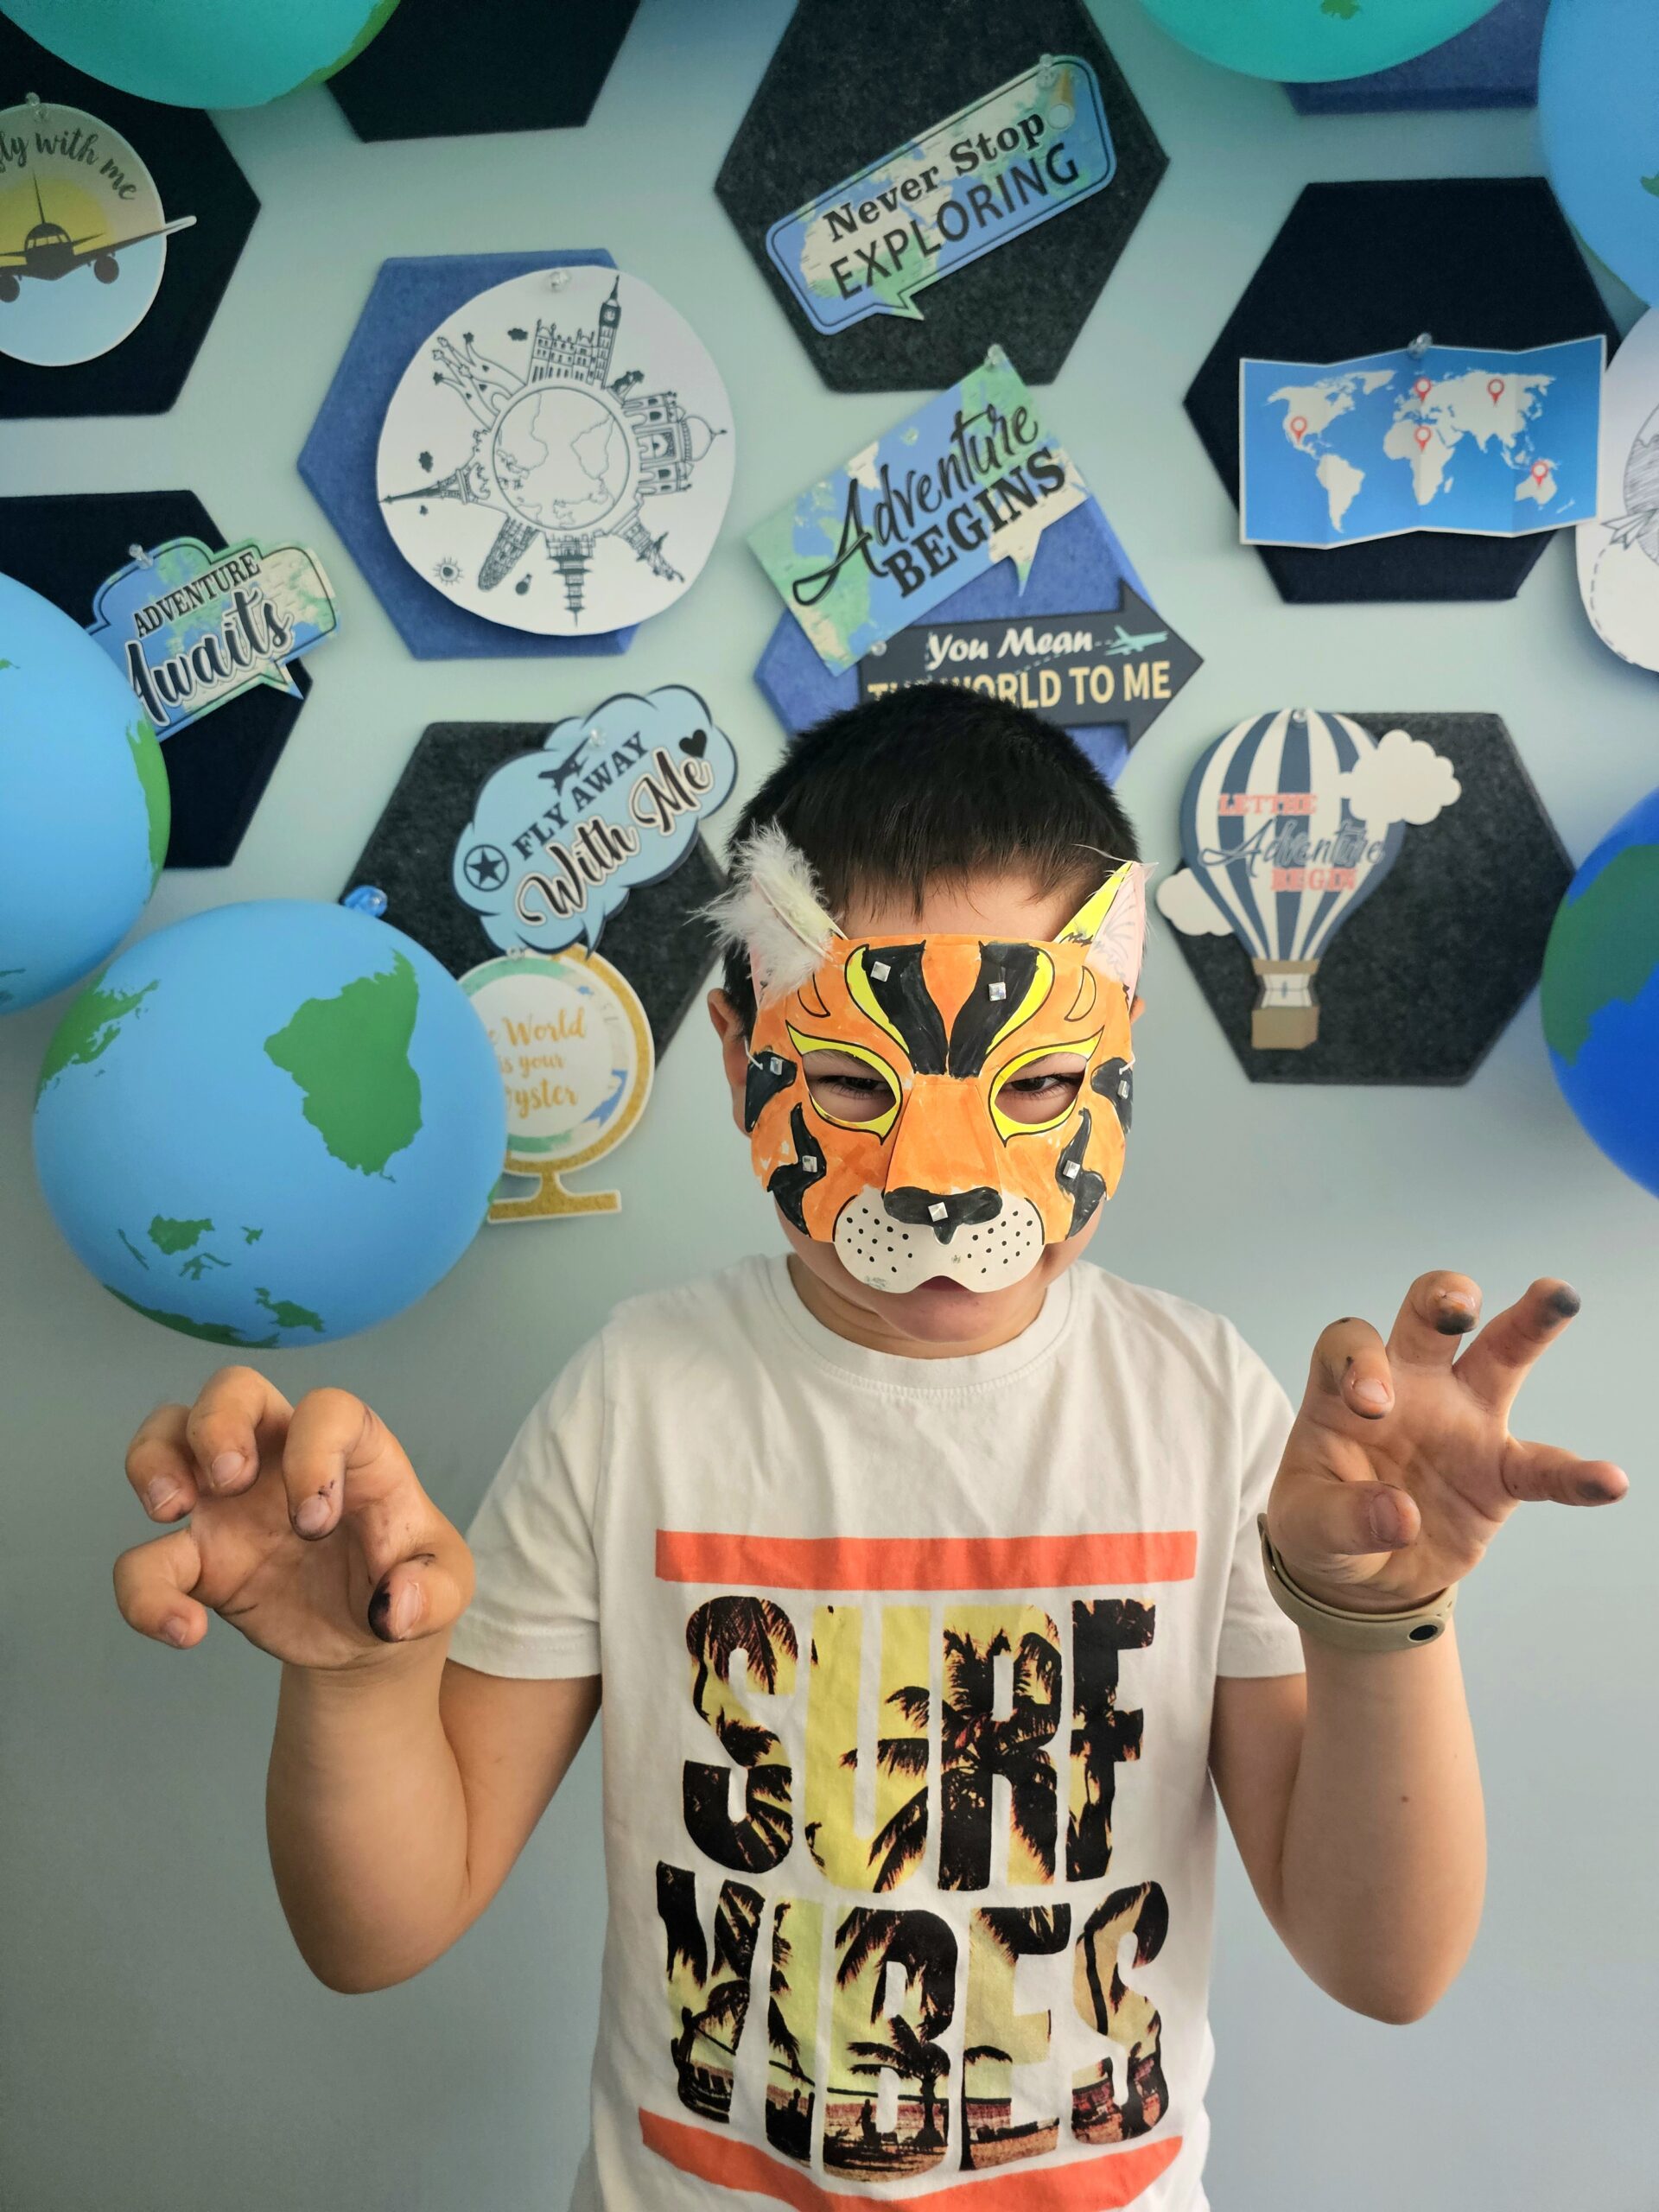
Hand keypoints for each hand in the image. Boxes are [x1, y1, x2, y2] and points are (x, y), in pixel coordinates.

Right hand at [114, 1366, 473, 1670]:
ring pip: (166, 1439)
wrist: (369, 1636)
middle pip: (232, 1390)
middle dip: (216, 1419)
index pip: (326, 1409)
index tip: (317, 1522)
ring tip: (173, 1512)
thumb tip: (393, 1606)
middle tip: (230, 1479)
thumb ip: (431, 1592)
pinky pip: (144, 1560)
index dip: (315, 1452)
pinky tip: (184, 1628)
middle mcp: (282, 1458)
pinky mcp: (198, 1557)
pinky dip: (145, 1592)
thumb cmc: (409, 1579)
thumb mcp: (445, 1586)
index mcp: (351, 1450)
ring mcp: (231, 1502)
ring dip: (153, 1461)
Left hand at [1266, 1272, 1627, 1613]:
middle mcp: (1411, 1387)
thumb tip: (1401, 1516)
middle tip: (1459, 1309)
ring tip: (1561, 1297)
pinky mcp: (1498, 1473)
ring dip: (1529, 1324)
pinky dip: (1574, 1476)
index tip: (1373, 1405)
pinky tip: (1608, 1482)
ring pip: (1501, 1356)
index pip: (1351, 1344)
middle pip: (1429, 1318)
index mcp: (1348, 1390)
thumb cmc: (1323, 1523)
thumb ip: (1342, 1517)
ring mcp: (1461, 1421)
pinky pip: (1544, 1468)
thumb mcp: (1309, 1524)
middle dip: (1444, 1299)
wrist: (1361, 1571)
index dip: (1361, 1361)